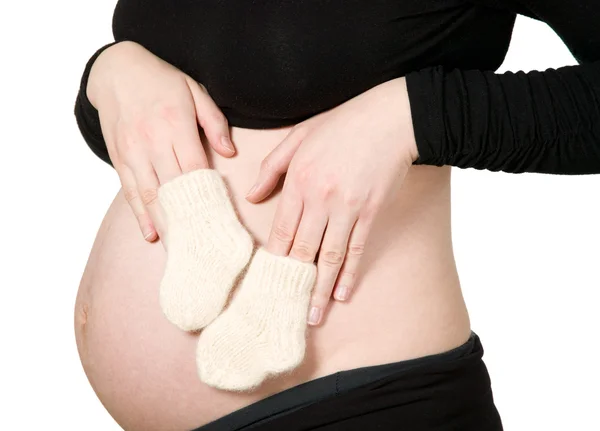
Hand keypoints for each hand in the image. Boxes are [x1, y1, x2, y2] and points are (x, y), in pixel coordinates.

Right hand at [87, 41, 234, 241]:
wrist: (116, 70)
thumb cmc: (162, 81)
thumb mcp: (194, 91)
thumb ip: (214, 122)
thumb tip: (230, 153)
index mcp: (176, 124)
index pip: (195, 168)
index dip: (208, 196)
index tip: (221, 220)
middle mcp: (153, 141)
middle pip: (174, 188)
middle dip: (189, 219)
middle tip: (204, 245)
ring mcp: (133, 152)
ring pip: (151, 196)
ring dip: (165, 224)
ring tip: (180, 249)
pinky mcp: (119, 159)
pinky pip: (131, 192)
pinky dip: (141, 215)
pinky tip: (151, 234)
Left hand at [246, 77, 417, 325]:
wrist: (389, 119)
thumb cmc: (342, 124)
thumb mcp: (298, 136)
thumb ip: (272, 167)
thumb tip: (252, 195)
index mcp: (299, 180)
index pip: (281, 229)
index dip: (273, 259)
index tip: (265, 281)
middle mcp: (320, 198)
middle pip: (302, 249)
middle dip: (292, 282)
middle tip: (284, 308)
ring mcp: (347, 208)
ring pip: (329, 256)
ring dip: (321, 289)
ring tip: (313, 315)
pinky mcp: (370, 212)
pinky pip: (357, 249)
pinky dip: (349, 274)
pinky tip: (343, 293)